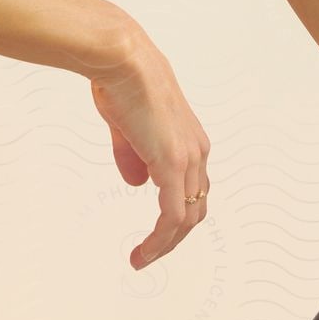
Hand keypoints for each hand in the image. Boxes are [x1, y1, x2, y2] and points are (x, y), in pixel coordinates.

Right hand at [88, 34, 210, 269]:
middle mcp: (197, 152)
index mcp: (189, 141)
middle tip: (149, 253)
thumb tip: (136, 183)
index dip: (176, 214)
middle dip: (174, 237)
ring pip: (187, 218)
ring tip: (142, 259)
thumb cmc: (122, 82)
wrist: (122, 60)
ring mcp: (188, 159)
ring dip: (166, 244)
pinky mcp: (173, 165)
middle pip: (195, 209)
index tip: (156, 232)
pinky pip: (172, 216)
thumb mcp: (127, 127)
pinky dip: (160, 240)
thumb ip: (133, 156)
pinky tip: (143, 253)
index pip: (192, 189)